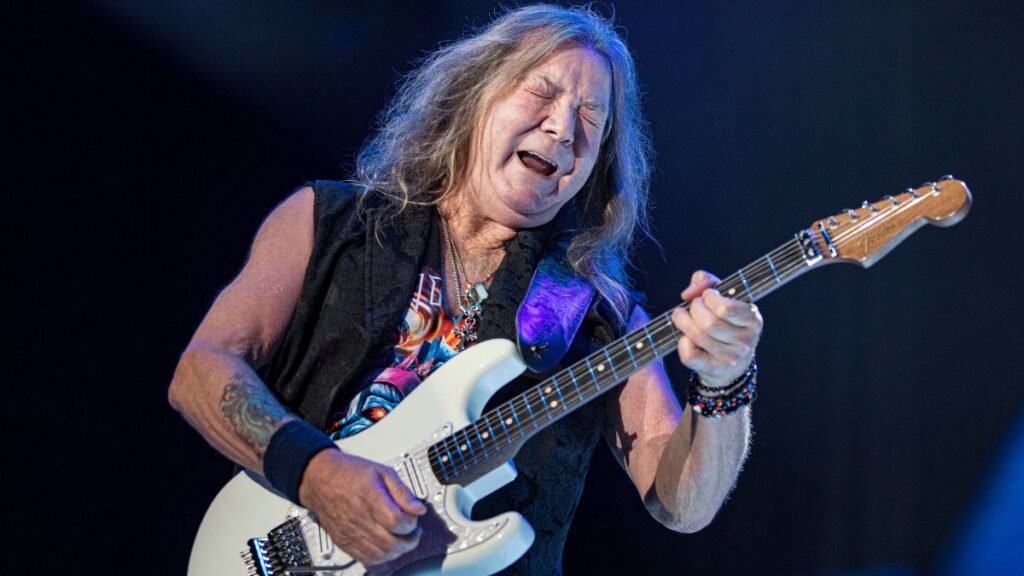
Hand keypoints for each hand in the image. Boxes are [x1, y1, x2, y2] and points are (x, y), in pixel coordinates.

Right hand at [297, 448, 426, 565]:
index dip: (411, 523)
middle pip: (391, 543)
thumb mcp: (382, 471)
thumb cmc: (349, 473)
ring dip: (397, 551)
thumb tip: (418, 508)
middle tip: (413, 532)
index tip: (414, 516)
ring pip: (381, 555)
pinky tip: (386, 546)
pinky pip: (366, 559)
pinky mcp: (344, 542)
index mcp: (370, 498)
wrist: (320, 479)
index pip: (397, 522)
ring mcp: (350, 533)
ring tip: (402, 539)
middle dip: (409, 540)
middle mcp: (359, 518)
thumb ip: (402, 491)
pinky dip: (381, 557)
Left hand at [671, 270, 763, 387]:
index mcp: (753, 319)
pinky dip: (682, 343)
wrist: (731, 364)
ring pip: (697, 336)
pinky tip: (686, 338)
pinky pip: (689, 355)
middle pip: (709, 322)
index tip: (706, 296)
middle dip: (694, 309)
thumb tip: (689, 292)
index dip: (709, 298)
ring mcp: (731, 358)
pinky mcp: (714, 370)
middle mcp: (746, 341)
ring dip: (683, 322)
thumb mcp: (724, 298)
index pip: (725, 308)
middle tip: (693, 307)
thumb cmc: (725, 323)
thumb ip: (707, 283)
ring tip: (683, 318)